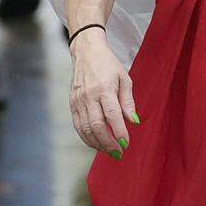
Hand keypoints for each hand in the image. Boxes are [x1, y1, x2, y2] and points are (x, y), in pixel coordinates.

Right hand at [69, 30, 137, 156]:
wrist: (86, 53)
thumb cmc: (108, 65)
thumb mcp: (124, 78)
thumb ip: (128, 101)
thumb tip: (133, 122)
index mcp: (104, 89)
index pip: (112, 115)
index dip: (119, 132)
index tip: (126, 144)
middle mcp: (89, 96)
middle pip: (96, 126)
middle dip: (108, 143)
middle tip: (118, 153)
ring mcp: (78, 101)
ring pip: (85, 129)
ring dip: (97, 143)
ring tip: (109, 151)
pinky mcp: (72, 104)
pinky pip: (78, 125)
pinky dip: (87, 137)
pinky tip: (96, 143)